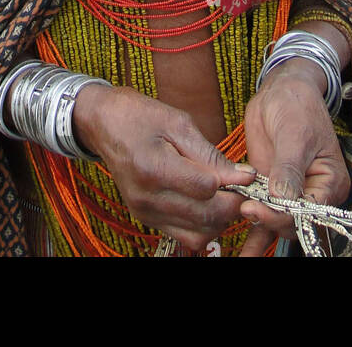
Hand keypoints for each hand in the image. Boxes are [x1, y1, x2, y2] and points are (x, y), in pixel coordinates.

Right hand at [73, 82, 254, 253]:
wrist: (104, 124)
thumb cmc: (140, 116)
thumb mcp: (177, 122)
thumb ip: (210, 154)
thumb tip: (243, 175)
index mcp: (153, 167)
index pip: (207, 188)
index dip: (234, 182)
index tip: (247, 173)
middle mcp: (147, 197)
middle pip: (206, 216)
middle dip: (233, 204)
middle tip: (243, 187)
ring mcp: (145, 212)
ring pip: (199, 234)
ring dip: (220, 219)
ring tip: (224, 195)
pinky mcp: (146, 219)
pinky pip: (185, 236)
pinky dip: (203, 224)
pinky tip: (206, 203)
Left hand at [237, 61, 349, 257]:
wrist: (282, 90)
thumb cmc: (297, 105)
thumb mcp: (295, 134)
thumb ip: (289, 168)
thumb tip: (284, 199)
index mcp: (329, 183)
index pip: (308, 210)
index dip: (284, 214)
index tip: (259, 207)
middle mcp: (313, 194)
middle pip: (292, 221)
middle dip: (269, 220)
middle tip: (245, 210)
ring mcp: (290, 193)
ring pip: (276, 223)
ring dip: (258, 229)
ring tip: (237, 244)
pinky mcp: (270, 189)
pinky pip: (264, 215)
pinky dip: (253, 232)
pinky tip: (241, 251)